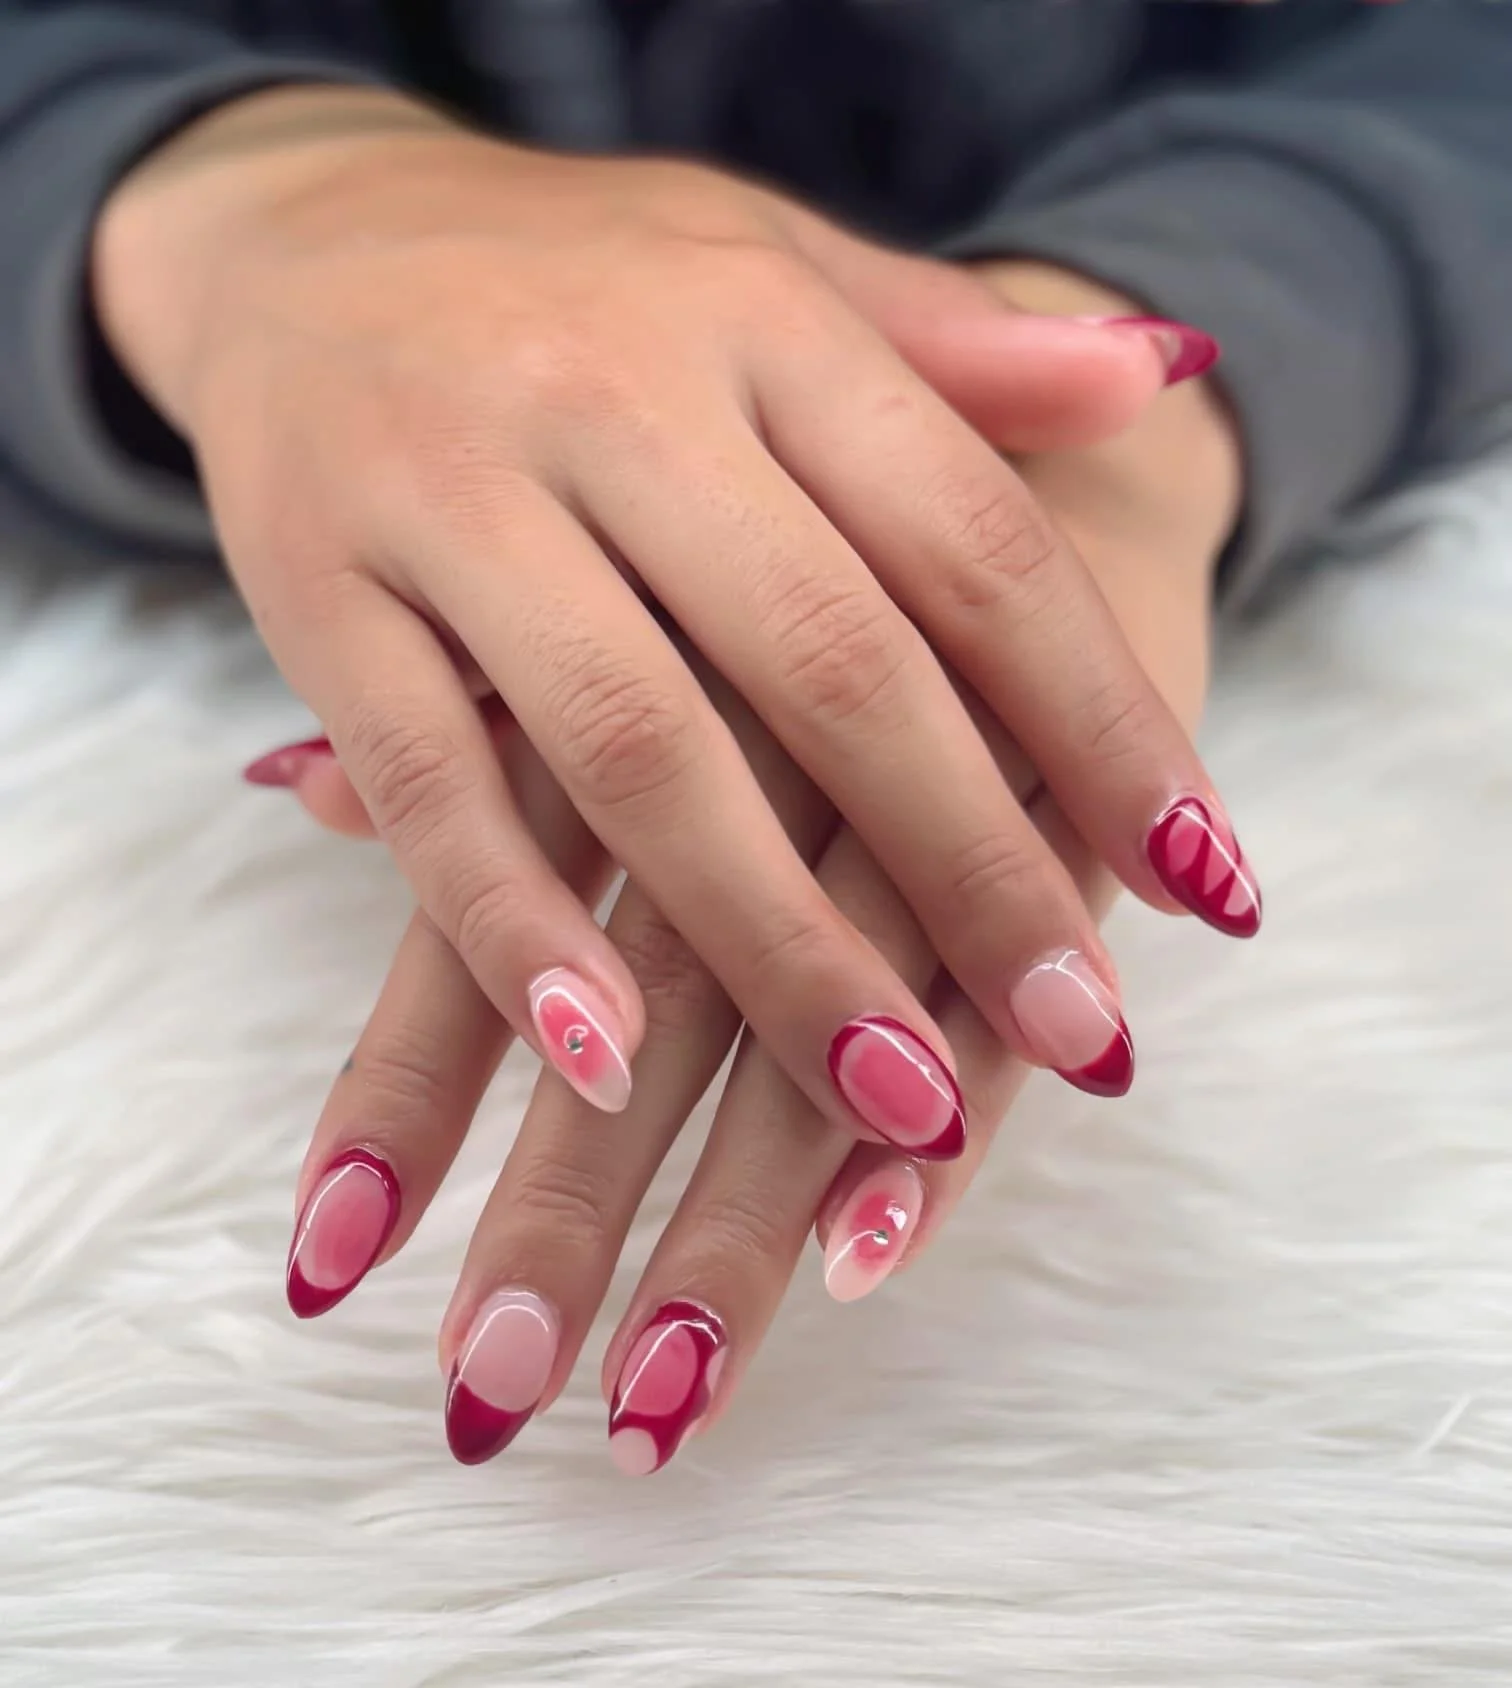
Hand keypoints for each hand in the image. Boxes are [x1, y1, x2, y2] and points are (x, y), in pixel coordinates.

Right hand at [277, 270, 1249, 1469]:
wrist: (299, 229)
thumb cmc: (576, 278)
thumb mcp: (775, 268)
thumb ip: (956, 347)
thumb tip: (1171, 372)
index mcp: (761, 324)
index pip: (975, 544)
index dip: (1104, 721)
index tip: (1208, 885)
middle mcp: (616, 398)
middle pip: (834, 664)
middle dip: (975, 868)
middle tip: (1086, 1037)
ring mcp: (453, 492)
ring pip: (641, 750)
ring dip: (777, 948)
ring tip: (901, 1102)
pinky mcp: (314, 590)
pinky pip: (429, 784)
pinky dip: (516, 929)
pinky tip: (608, 1064)